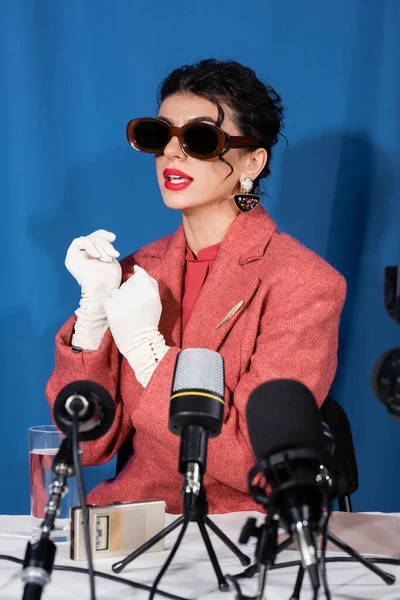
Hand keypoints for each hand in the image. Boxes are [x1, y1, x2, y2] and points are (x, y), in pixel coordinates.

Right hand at [65, 229, 121, 298]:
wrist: (104, 290)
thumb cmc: (110, 278)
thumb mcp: (111, 257)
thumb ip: (107, 246)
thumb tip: (111, 236)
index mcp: (92, 254)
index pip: (95, 237)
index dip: (103, 234)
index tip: (113, 238)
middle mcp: (83, 254)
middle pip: (92, 237)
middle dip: (105, 244)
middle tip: (114, 254)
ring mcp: (76, 255)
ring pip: (87, 239)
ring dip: (100, 247)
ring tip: (106, 259)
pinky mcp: (71, 258)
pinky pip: (78, 242)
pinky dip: (90, 246)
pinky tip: (97, 256)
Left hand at [104, 265, 168, 385]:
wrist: (140, 341)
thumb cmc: (149, 319)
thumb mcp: (156, 300)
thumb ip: (149, 281)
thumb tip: (136, 268)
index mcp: (149, 292)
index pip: (138, 276)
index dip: (138, 286)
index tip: (140, 297)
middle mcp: (135, 296)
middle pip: (127, 284)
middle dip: (129, 293)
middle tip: (135, 308)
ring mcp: (122, 303)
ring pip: (117, 291)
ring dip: (120, 299)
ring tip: (127, 311)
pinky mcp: (111, 310)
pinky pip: (109, 299)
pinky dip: (112, 305)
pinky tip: (119, 313)